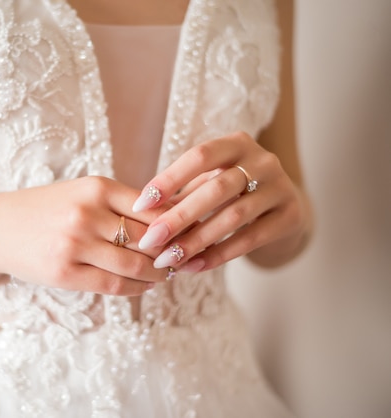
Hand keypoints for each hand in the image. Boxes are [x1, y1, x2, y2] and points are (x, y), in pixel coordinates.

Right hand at [0, 176, 169, 294]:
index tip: (191, 234)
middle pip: (149, 238)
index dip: (178, 225)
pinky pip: (114, 285)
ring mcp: (75, 244)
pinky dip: (136, 288)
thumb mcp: (81, 193)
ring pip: (135, 264)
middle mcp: (87, 213)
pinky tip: (143, 286)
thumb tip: (170, 219)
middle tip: (184, 259)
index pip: (154, 208)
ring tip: (165, 274)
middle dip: (172, 252)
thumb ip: (119, 204)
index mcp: (96, 187)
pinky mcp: (64, 272)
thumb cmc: (45, 209)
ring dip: (158, 273)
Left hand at [131, 131, 308, 272]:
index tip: (139, 205)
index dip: (168, 179)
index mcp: (237, 143)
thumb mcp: (210, 182)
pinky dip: (218, 254)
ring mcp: (281, 187)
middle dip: (178, 217)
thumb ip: (182, 193)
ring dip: (196, 240)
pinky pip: (250, 239)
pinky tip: (194, 267)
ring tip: (168, 259)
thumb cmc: (233, 193)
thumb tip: (140, 215)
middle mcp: (263, 160)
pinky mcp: (290, 216)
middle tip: (149, 240)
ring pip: (234, 216)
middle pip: (216, 189)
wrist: (285, 209)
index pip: (199, 155)